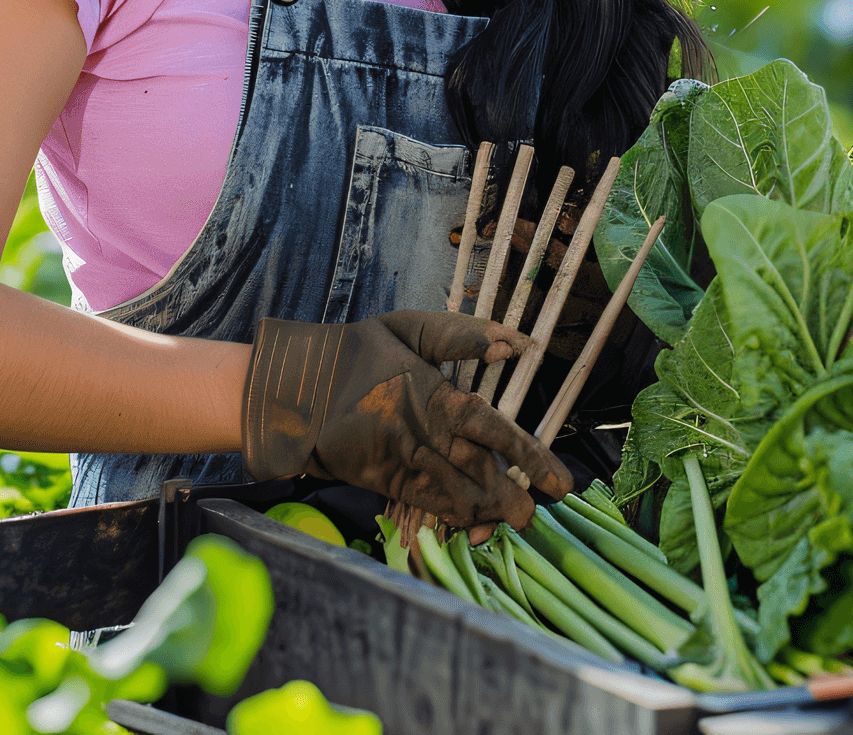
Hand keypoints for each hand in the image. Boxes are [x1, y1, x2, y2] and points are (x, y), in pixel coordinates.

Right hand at [239, 310, 575, 528]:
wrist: (294, 388)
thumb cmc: (357, 351)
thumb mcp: (409, 328)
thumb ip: (462, 335)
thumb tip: (515, 345)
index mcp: (434, 394)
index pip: (494, 429)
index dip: (530, 456)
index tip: (559, 480)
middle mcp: (423, 434)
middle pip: (480, 471)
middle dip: (513, 495)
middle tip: (538, 512)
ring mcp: (402, 462)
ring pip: (455, 495)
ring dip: (488, 512)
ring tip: (513, 522)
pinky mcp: (383, 481)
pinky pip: (426, 504)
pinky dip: (452, 517)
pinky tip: (474, 524)